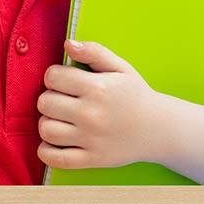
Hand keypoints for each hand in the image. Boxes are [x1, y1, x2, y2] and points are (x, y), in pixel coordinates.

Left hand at [36, 40, 179, 169]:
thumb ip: (94, 52)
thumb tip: (68, 44)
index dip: (55, 76)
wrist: (159, 129)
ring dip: (48, 122)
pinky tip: (54, 141)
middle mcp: (91, 114)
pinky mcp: (91, 159)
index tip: (65, 81)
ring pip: (45, 129)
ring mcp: (90, 139)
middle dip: (51, 98)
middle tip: (64, 100)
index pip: (52, 77)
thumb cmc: (135, 95)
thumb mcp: (120, 68)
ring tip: (61, 119)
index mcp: (98, 88)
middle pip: (45, 102)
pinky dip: (46, 151)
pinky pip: (55, 158)